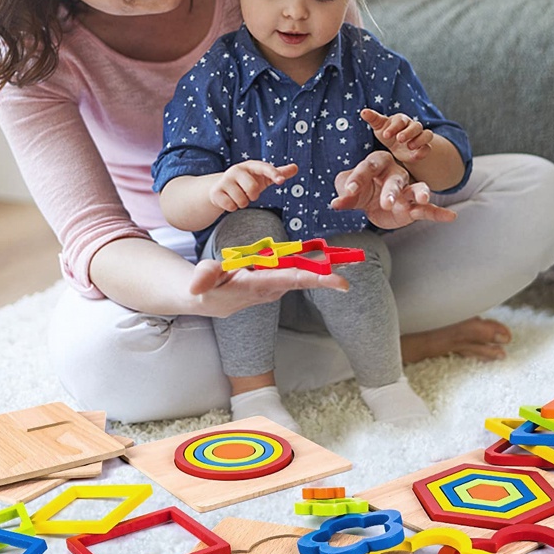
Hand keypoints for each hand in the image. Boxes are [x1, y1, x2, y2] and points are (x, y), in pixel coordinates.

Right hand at [188, 259, 347, 317]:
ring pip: (303, 273)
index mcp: (259, 286)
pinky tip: (330, 255)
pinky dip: (313, 263)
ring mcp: (274, 284)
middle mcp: (272, 287)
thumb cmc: (206, 288)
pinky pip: (296, 269)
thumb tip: (197, 284)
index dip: (318, 279)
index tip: (341, 282)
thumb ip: (203, 279)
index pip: (292, 280)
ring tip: (350, 257)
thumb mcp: (201, 283)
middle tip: (356, 265)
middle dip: (329, 274)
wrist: (206, 298)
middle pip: (305, 278)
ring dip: (325, 266)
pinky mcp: (273, 279)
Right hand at [209, 161, 297, 211]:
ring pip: (242, 200)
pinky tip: (229, 200)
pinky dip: (232, 207)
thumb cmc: (247, 182)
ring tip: (238, 196)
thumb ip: (279, 173)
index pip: (264, 168)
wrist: (220, 188)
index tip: (281, 180)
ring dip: (242, 203)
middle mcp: (236, 170)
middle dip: (253, 196)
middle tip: (248, 193)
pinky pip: (231, 206)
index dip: (273, 173)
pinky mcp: (216, 192)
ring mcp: (225, 180)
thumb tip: (296, 167)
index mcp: (251, 166)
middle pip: (253, 189)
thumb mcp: (263, 177)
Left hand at [331, 150, 456, 229]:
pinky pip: (428, 209)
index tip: (349, 191)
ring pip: (415, 189)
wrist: (370, 202)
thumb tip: (336, 203)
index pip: (367, 168)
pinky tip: (451, 217)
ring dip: (419, 193)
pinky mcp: (413, 207)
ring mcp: (406, 190)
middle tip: (386, 203)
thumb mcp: (348, 192)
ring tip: (424, 198)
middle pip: (395, 179)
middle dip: (391, 191)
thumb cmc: (359, 189)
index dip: (358, 179)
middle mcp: (395, 174)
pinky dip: (439, 213)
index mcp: (376, 163)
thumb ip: (344, 196)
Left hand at [362, 107, 432, 164]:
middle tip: (399, 139)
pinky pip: (428, 148)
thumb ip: (373, 119)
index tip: (385, 135)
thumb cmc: (388, 133)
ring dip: (419, 140)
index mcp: (401, 120)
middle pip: (416, 126)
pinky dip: (423, 151)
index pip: (400, 121)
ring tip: (409, 146)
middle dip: (408, 132)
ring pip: (426, 134)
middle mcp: (413, 127)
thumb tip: (363, 112)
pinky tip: (415, 156)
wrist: (397, 146)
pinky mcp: (423, 148)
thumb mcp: (379, 126)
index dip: (393, 127)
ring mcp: (420, 137)